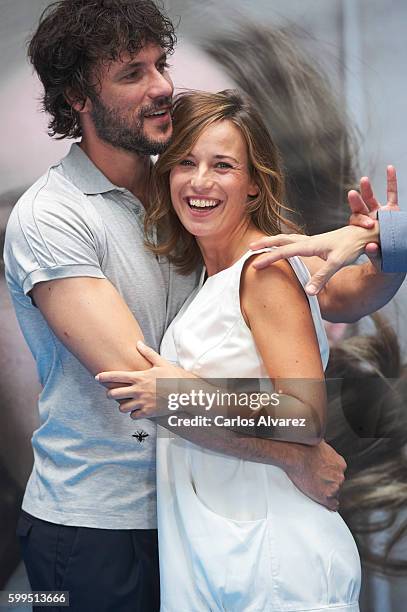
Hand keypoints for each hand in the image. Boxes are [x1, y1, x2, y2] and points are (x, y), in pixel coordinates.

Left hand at [95, 341, 190, 418]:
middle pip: (114, 394)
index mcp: (140, 377)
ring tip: (126, 403)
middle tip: (112, 393)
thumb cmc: (175, 376)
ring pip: (122, 408)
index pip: (116, 376)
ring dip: (122, 406)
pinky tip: (137, 410)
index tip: (97, 377)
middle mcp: (138, 390)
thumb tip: (138, 343)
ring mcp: (143, 402)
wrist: (186, 392)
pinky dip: (134, 414)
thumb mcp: (161, 362)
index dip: (104, 377)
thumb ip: (148, 353)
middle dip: (110, 394)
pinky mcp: (149, 412)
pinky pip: (134, 416)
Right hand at [249, 223, 378, 294]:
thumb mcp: (337, 262)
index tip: (254, 265)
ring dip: (273, 241)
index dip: (268, 258)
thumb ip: (322, 277)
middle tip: (250, 248)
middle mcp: (309, 240)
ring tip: (261, 245)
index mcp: (310, 245)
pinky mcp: (317, 243)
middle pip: (281, 240)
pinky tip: (284, 247)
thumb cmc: (352, 247)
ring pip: (287, 238)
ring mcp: (312, 240)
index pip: (284, 252)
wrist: (366, 233)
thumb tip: (308, 292)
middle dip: (265, 244)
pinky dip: (283, 243)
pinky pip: (294, 241)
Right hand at [286, 441, 345, 510]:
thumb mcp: (321, 446)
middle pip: (337, 484)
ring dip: (326, 491)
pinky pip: (332, 505)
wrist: (295, 456)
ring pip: (334, 494)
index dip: (330, 475)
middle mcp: (340, 475)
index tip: (324, 476)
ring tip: (314, 487)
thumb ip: (327, 453)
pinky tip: (324, 502)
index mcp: (340, 464)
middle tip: (316, 481)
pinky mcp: (326, 496)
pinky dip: (328, 504)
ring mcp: (334, 487)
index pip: (339, 474)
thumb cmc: (304, 449)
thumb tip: (322, 450)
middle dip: (328, 483)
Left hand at [348, 165, 398, 263]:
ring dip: (367, 189)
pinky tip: (390, 168)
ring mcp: (380, 213)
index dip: (359, 220)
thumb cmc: (382, 259)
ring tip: (364, 179)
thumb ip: (374, 252)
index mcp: (361, 230)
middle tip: (352, 194)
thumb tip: (370, 246)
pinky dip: (391, 181)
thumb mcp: (378, 258)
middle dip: (356, 201)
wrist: (393, 257)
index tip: (364, 222)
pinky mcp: (393, 210)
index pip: (356, 221)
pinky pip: (392, 193)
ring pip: (372, 199)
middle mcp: (369, 219)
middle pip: (360, 208)